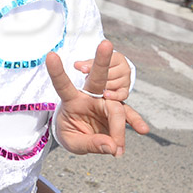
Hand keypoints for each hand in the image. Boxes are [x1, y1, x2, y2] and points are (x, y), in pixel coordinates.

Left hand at [48, 41, 148, 156]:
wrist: (82, 135)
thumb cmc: (71, 133)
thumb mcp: (73, 142)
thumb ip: (90, 143)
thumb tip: (111, 146)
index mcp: (71, 99)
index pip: (63, 84)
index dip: (57, 71)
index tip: (50, 55)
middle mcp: (90, 96)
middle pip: (97, 77)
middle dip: (101, 60)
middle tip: (106, 43)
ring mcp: (105, 102)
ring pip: (116, 105)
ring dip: (118, 127)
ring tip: (117, 149)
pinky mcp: (117, 111)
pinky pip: (128, 115)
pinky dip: (135, 122)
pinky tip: (142, 129)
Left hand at [74, 50, 131, 101]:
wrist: (112, 77)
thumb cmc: (102, 68)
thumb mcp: (94, 63)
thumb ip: (86, 64)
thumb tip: (76, 65)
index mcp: (118, 58)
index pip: (107, 61)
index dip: (94, 66)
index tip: (83, 70)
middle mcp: (125, 68)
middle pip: (109, 74)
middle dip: (97, 77)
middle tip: (86, 80)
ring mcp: (126, 81)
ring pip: (112, 84)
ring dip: (102, 86)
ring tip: (94, 85)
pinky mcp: (125, 91)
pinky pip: (121, 94)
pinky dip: (114, 95)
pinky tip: (105, 95)